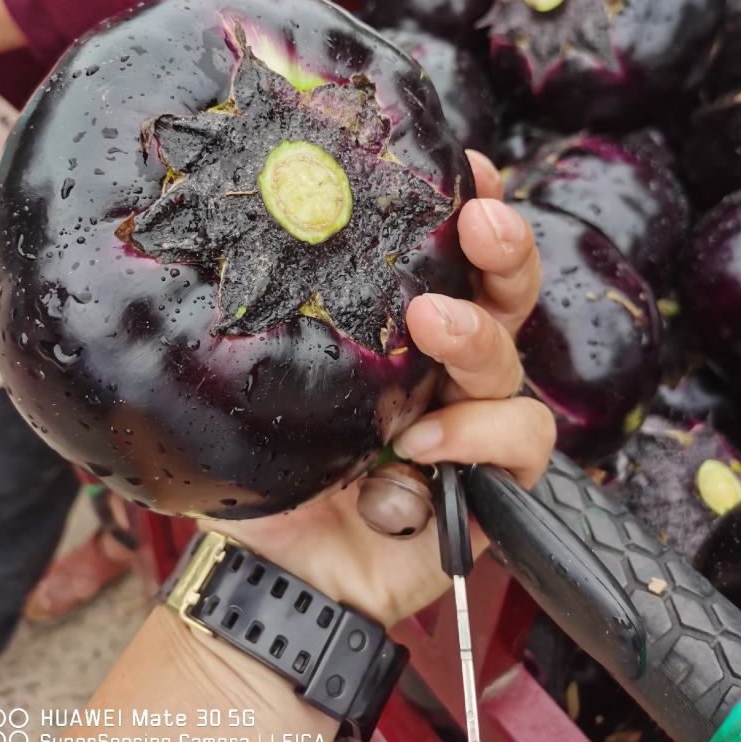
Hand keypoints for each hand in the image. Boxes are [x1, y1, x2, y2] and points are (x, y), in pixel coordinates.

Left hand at [208, 151, 554, 626]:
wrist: (278, 574)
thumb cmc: (264, 475)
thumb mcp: (246, 386)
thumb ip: (248, 325)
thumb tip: (218, 235)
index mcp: (390, 330)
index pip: (442, 257)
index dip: (464, 207)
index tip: (466, 167)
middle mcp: (439, 365)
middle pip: (503, 290)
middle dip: (504, 247)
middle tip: (482, 221)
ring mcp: (469, 419)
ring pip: (513, 358)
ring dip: (477, 336)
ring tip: (432, 327)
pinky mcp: (491, 478)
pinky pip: (522, 439)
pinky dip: (477, 435)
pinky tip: (419, 450)